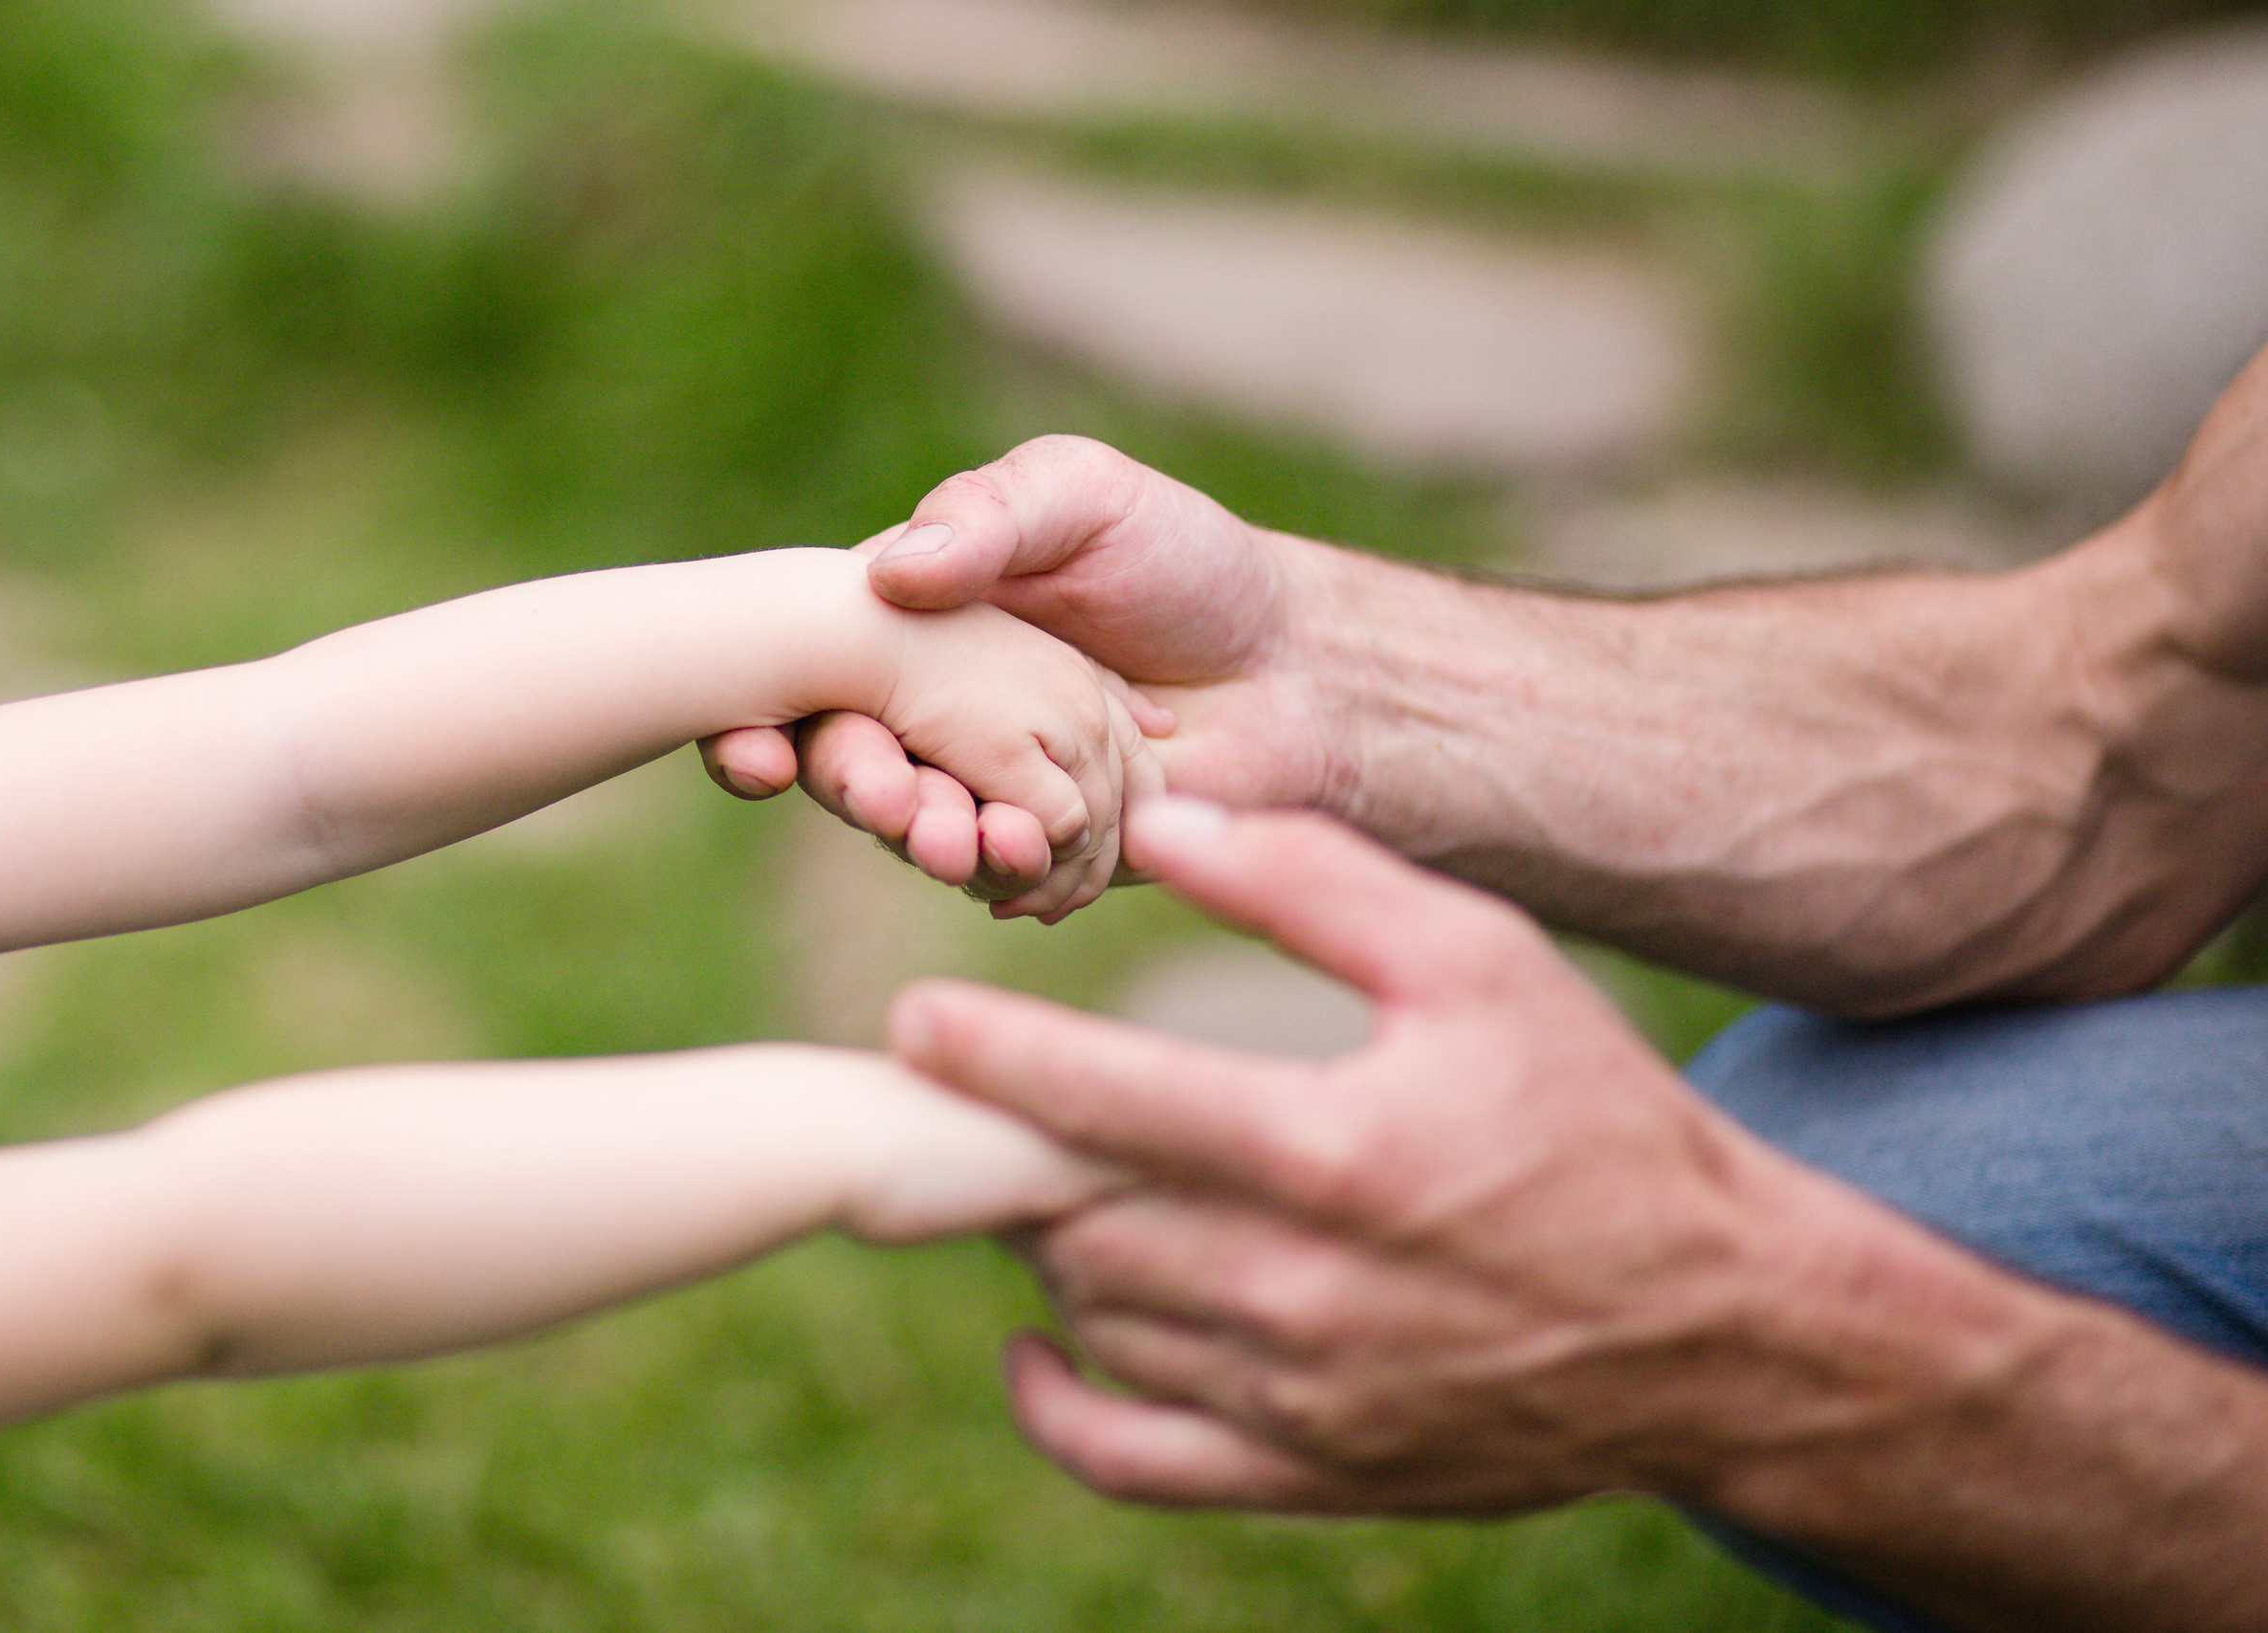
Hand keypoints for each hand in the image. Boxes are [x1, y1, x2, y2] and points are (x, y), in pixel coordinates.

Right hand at [700, 439, 1342, 905]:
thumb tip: (895, 567)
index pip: (806, 676)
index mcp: (912, 626)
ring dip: (921, 843)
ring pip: (917, 832)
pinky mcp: (1047, 857)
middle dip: (854, 788)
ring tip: (953, 842)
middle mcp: (931, 715)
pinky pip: (1002, 883)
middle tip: (886, 797)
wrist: (1296, 663)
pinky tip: (1013, 880)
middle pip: (849, 766)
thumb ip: (993, 516)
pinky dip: (999, 884)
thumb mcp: (1083, 497)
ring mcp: (985, 790)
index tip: (752, 750)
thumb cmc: (1184, 560)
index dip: (758, 718)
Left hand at [888, 801, 1954, 1513]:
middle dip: (1010, 1150)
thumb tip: (1162, 824)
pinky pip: (1133, 1459)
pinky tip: (1037, 1337)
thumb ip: (1314, 885)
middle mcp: (1303, 1292)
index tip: (910, 1028)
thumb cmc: (1593, 1118)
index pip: (1105, 1103)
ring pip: (1095, 1317)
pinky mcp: (1311, 1473)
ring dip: (1047, 1242)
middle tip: (971, 1098)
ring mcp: (1300, 1399)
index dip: (990, 1060)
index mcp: (1337, 1153)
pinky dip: (1057, 1404)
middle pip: (1077, 1216)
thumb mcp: (1482, 961)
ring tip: (1046, 1173)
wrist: (1717, 1325)